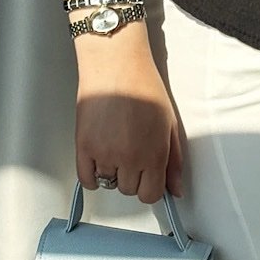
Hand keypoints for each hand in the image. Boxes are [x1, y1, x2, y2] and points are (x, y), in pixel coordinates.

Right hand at [74, 42, 184, 202]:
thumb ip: (174, 161)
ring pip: (108, 183)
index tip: (147, 177)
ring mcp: (105, 154)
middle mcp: (130, 159)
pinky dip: (92, 176)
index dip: (150, 187)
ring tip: (114, 147)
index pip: (150, 195)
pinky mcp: (84, 146)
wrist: (115, 65)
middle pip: (129, 190)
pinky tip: (98, 161)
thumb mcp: (169, 124)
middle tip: (131, 154)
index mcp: (154, 155)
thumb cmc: (144, 87)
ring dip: (112, 172)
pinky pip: (86, 179)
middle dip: (132, 177)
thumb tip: (175, 190)